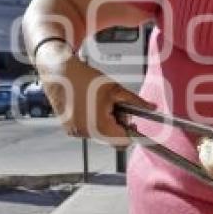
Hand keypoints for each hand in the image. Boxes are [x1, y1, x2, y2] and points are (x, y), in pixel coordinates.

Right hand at [35, 41, 154, 146]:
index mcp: (99, 126)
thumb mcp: (115, 89)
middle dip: (117, 124)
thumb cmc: (85, 78)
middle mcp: (85, 133)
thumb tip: (153, 108)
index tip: (132, 121)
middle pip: (111, 138)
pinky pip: (88, 130)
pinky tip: (90, 106)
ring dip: (105, 122)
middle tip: (115, 105)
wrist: (58, 71)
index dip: (131, 131)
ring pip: (100, 134)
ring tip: (100, 103)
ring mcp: (75, 132)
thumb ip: (136, 102)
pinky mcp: (68, 128)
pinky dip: (93, 121)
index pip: (123, 142)